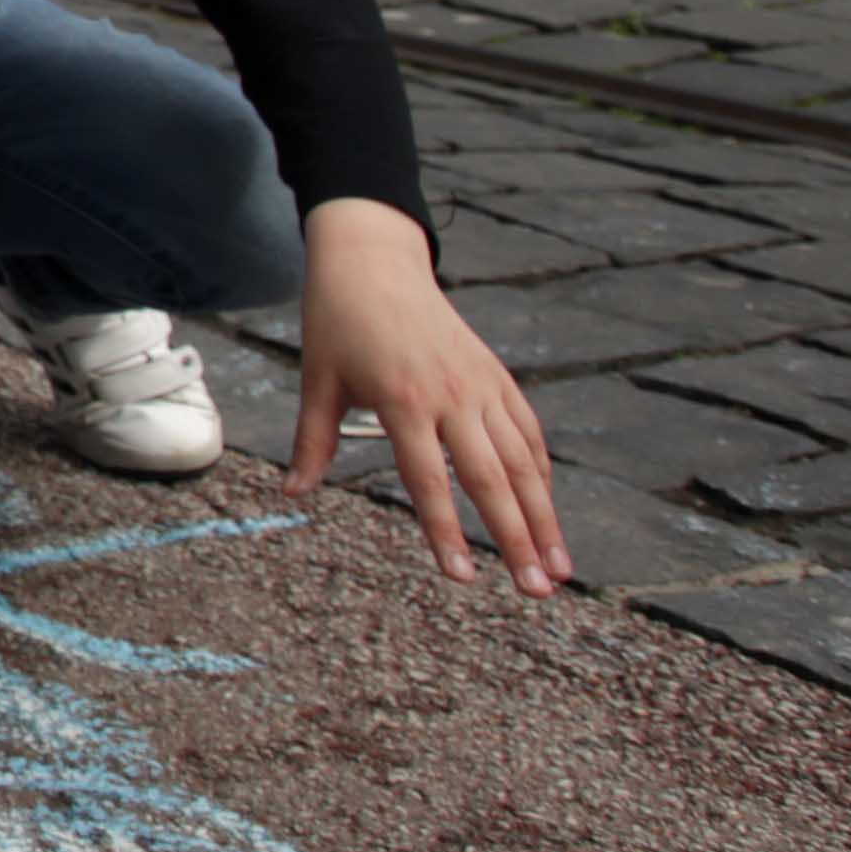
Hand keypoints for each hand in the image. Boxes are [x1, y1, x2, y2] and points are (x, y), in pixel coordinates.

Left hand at [293, 197, 571, 596]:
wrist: (374, 259)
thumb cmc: (337, 321)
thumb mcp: (318, 380)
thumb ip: (311, 441)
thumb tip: (291, 495)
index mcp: (402, 400)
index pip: (430, 481)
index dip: (447, 533)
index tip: (464, 580)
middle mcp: (450, 395)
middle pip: (492, 479)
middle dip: (517, 540)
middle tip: (539, 593)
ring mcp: (480, 384)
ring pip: (523, 461)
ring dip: (544, 517)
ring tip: (559, 568)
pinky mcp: (496, 375)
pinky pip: (527, 431)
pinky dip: (541, 473)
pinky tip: (548, 512)